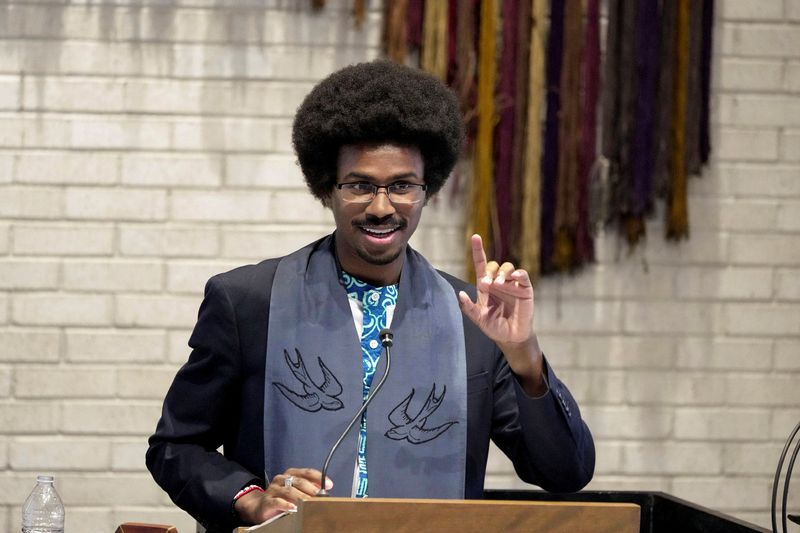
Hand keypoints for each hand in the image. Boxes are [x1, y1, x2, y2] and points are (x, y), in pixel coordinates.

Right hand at [234, 468, 332, 524]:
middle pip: (299, 481)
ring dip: (301, 497)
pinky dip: (286, 505)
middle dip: (311, 488)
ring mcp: (273, 489)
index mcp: (290, 474)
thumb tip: (325, 491)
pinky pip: (277, 502)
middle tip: (320, 496)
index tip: (329, 484)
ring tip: (310, 503)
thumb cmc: (282, 498)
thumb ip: (308, 489)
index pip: (306, 472)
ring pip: (289, 491)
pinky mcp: (267, 501)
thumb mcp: (295, 491)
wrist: (260, 506)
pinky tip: (293, 508)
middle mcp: (281, 479)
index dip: (318, 477)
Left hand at [458, 234, 544, 394]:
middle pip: (494, 265)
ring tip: (498, 285)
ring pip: (507, 267)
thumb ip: (468, 307)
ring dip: (501, 273)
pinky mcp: (525, 289)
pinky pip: (523, 275)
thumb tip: (459, 294)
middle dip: (489, 271)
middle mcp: (499, 282)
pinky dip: (519, 273)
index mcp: (486, 286)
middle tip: (487, 284)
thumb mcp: (478, 318)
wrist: (511, 337)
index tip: (475, 237)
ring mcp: (512, 284)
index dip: (478, 250)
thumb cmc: (494, 326)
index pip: (481, 264)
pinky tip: (514, 276)